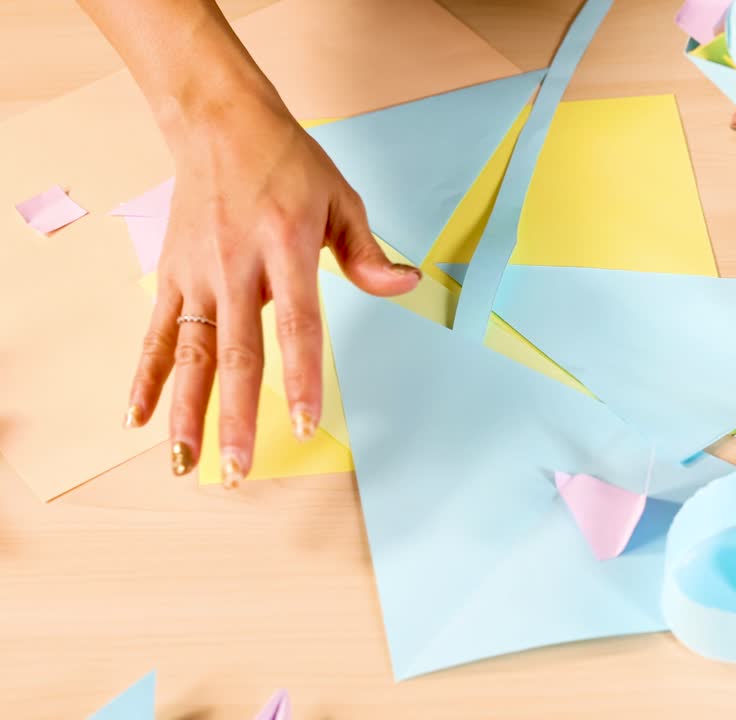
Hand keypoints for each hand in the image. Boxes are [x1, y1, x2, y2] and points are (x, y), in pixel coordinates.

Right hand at [125, 94, 421, 486]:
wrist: (220, 122)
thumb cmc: (287, 162)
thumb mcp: (341, 198)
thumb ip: (367, 253)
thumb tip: (406, 285)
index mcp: (287, 247)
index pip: (298, 325)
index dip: (300, 377)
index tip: (303, 422)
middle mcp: (237, 265)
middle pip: (236, 353)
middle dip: (235, 416)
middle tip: (237, 470)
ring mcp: (198, 273)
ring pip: (189, 353)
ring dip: (185, 411)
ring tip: (184, 463)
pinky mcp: (172, 274)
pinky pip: (156, 333)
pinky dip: (145, 376)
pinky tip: (137, 417)